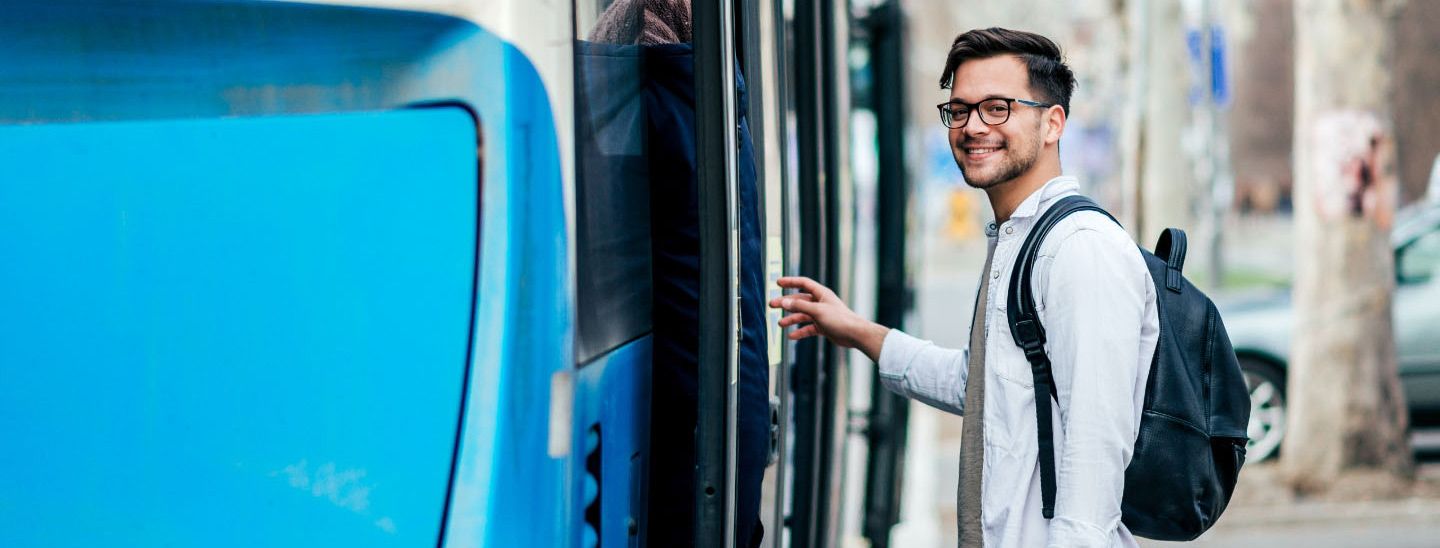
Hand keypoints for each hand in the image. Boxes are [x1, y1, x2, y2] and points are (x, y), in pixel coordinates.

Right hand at [768, 276, 889, 362]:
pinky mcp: (823, 326)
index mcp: (821, 294)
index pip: (803, 283)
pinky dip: (800, 331)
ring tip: (780, 324)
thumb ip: (799, 306)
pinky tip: (792, 336)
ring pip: (802, 315)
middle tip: (772, 305)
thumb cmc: (840, 319)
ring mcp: (821, 315)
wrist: (854, 334)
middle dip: (786, 303)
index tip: (778, 282)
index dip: (790, 282)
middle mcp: (820, 303)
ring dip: (791, 319)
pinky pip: (808, 328)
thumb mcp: (817, 311)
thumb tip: (784, 302)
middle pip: (799, 300)